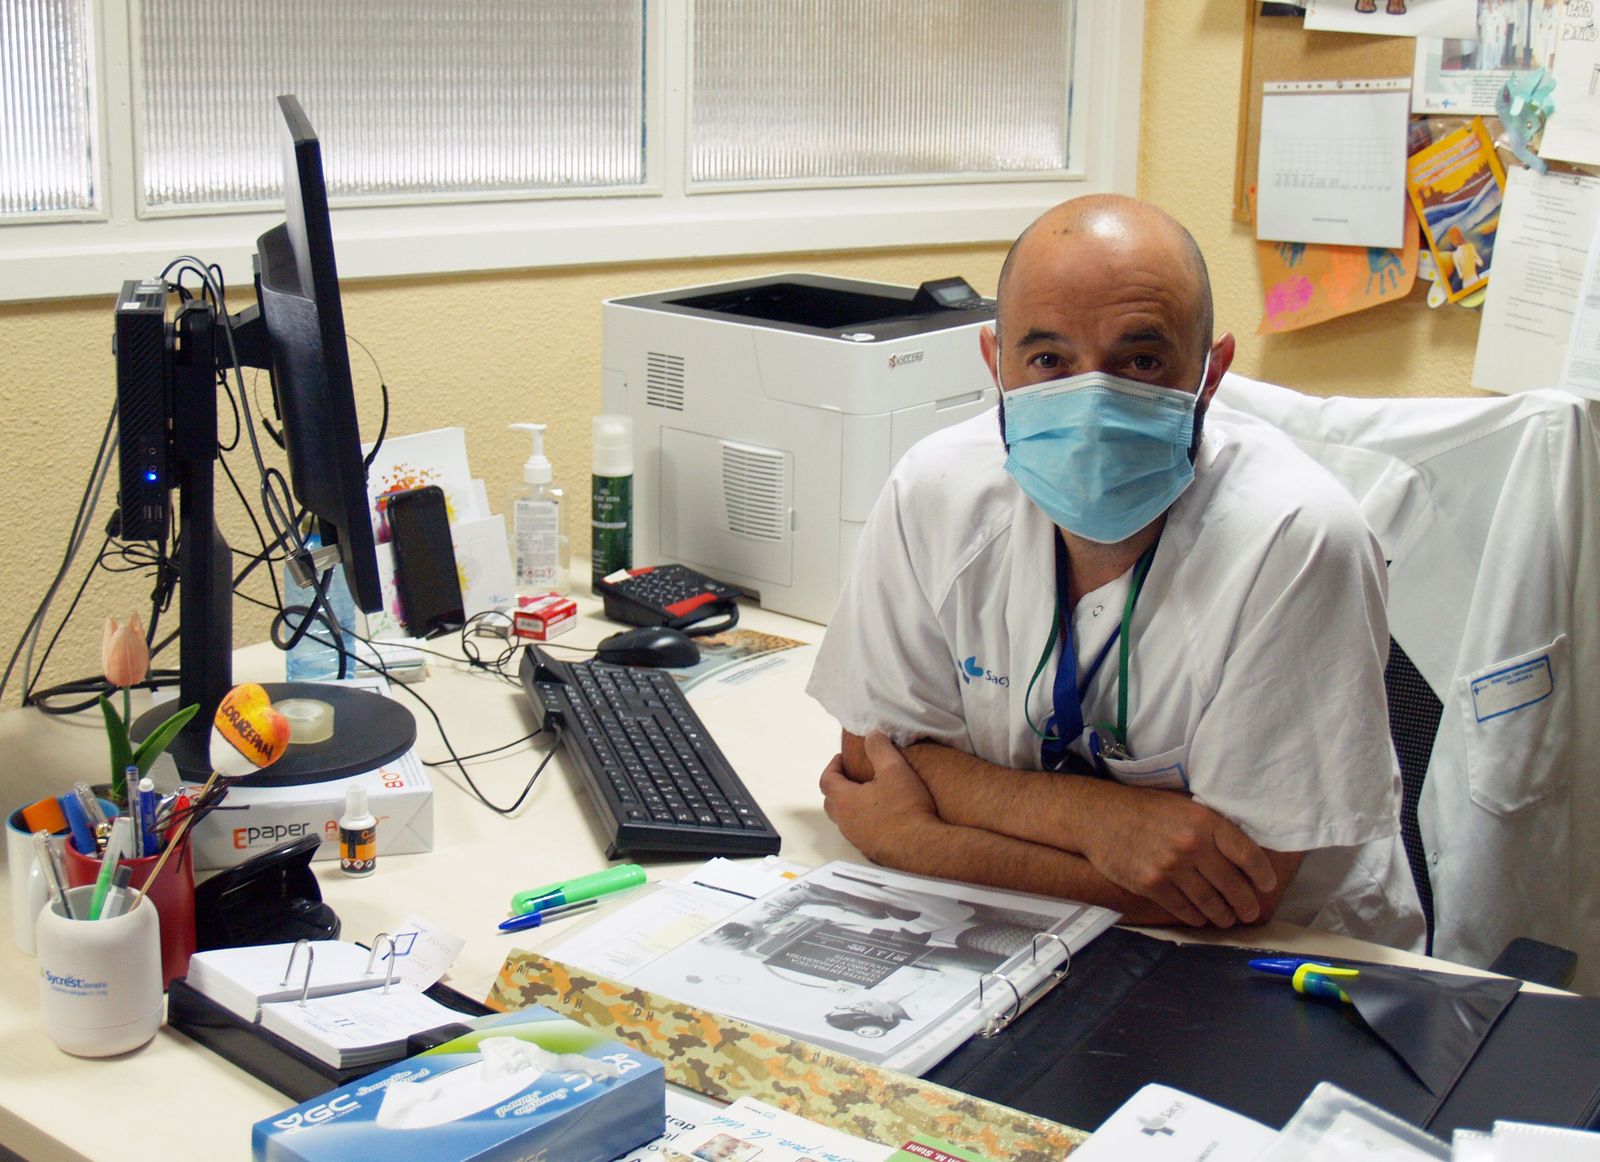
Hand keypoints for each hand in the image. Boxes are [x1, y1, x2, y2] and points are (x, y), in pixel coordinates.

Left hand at [819, 732, 941, 863]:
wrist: (922, 848)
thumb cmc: (906, 808)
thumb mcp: (894, 768)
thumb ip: (879, 748)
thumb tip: (871, 735)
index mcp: (844, 800)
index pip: (826, 780)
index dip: (833, 766)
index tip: (843, 758)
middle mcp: (845, 822)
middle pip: (831, 801)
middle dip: (839, 785)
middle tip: (854, 775)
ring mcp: (857, 839)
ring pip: (845, 818)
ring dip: (851, 805)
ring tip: (870, 794)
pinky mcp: (871, 851)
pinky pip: (860, 832)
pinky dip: (864, 821)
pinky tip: (883, 817)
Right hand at [1078, 782, 1276, 926]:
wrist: (1099, 817)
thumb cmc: (1143, 809)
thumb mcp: (1182, 806)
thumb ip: (1210, 826)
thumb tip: (1240, 852)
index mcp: (1204, 820)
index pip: (1247, 853)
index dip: (1262, 874)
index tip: (1267, 885)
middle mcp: (1191, 844)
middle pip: (1232, 884)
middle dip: (1246, 903)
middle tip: (1251, 911)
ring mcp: (1171, 867)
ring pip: (1210, 902)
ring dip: (1223, 915)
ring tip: (1228, 919)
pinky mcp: (1152, 885)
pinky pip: (1184, 908)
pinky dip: (1196, 917)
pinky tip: (1201, 918)